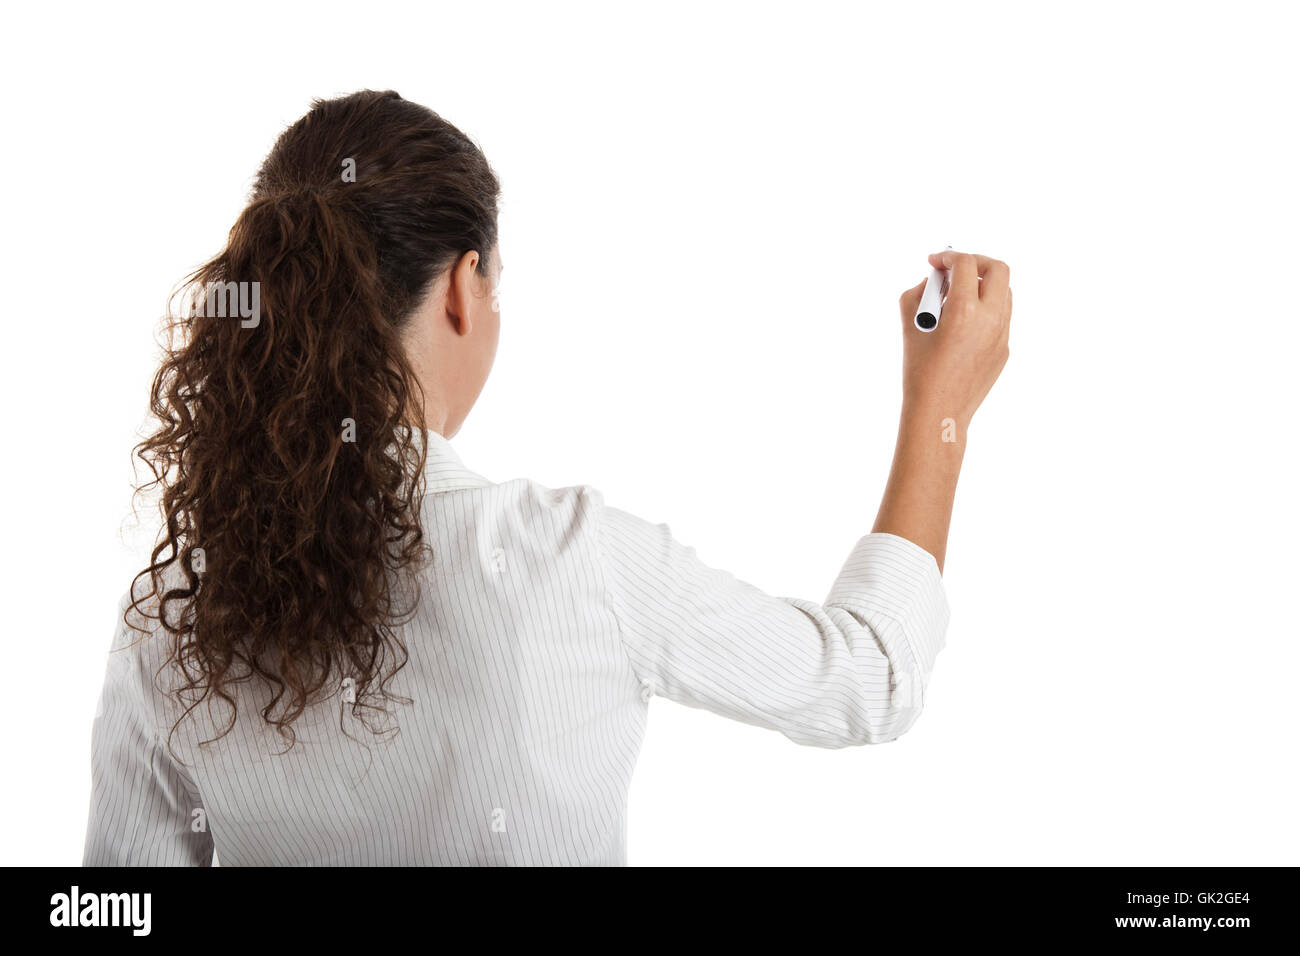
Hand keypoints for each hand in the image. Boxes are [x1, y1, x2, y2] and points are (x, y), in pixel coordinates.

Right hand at [897, 250, 1011, 429]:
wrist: (938, 413)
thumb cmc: (919, 373)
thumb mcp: (910, 327)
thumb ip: (919, 294)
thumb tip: (934, 281)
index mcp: (965, 312)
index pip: (965, 264)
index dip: (947, 257)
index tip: (934, 263)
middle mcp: (990, 320)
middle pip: (998, 269)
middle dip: (975, 262)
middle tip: (955, 270)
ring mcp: (1002, 336)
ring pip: (1004, 292)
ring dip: (982, 286)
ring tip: (957, 297)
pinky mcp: (1004, 350)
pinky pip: (1000, 318)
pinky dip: (984, 310)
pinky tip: (962, 325)